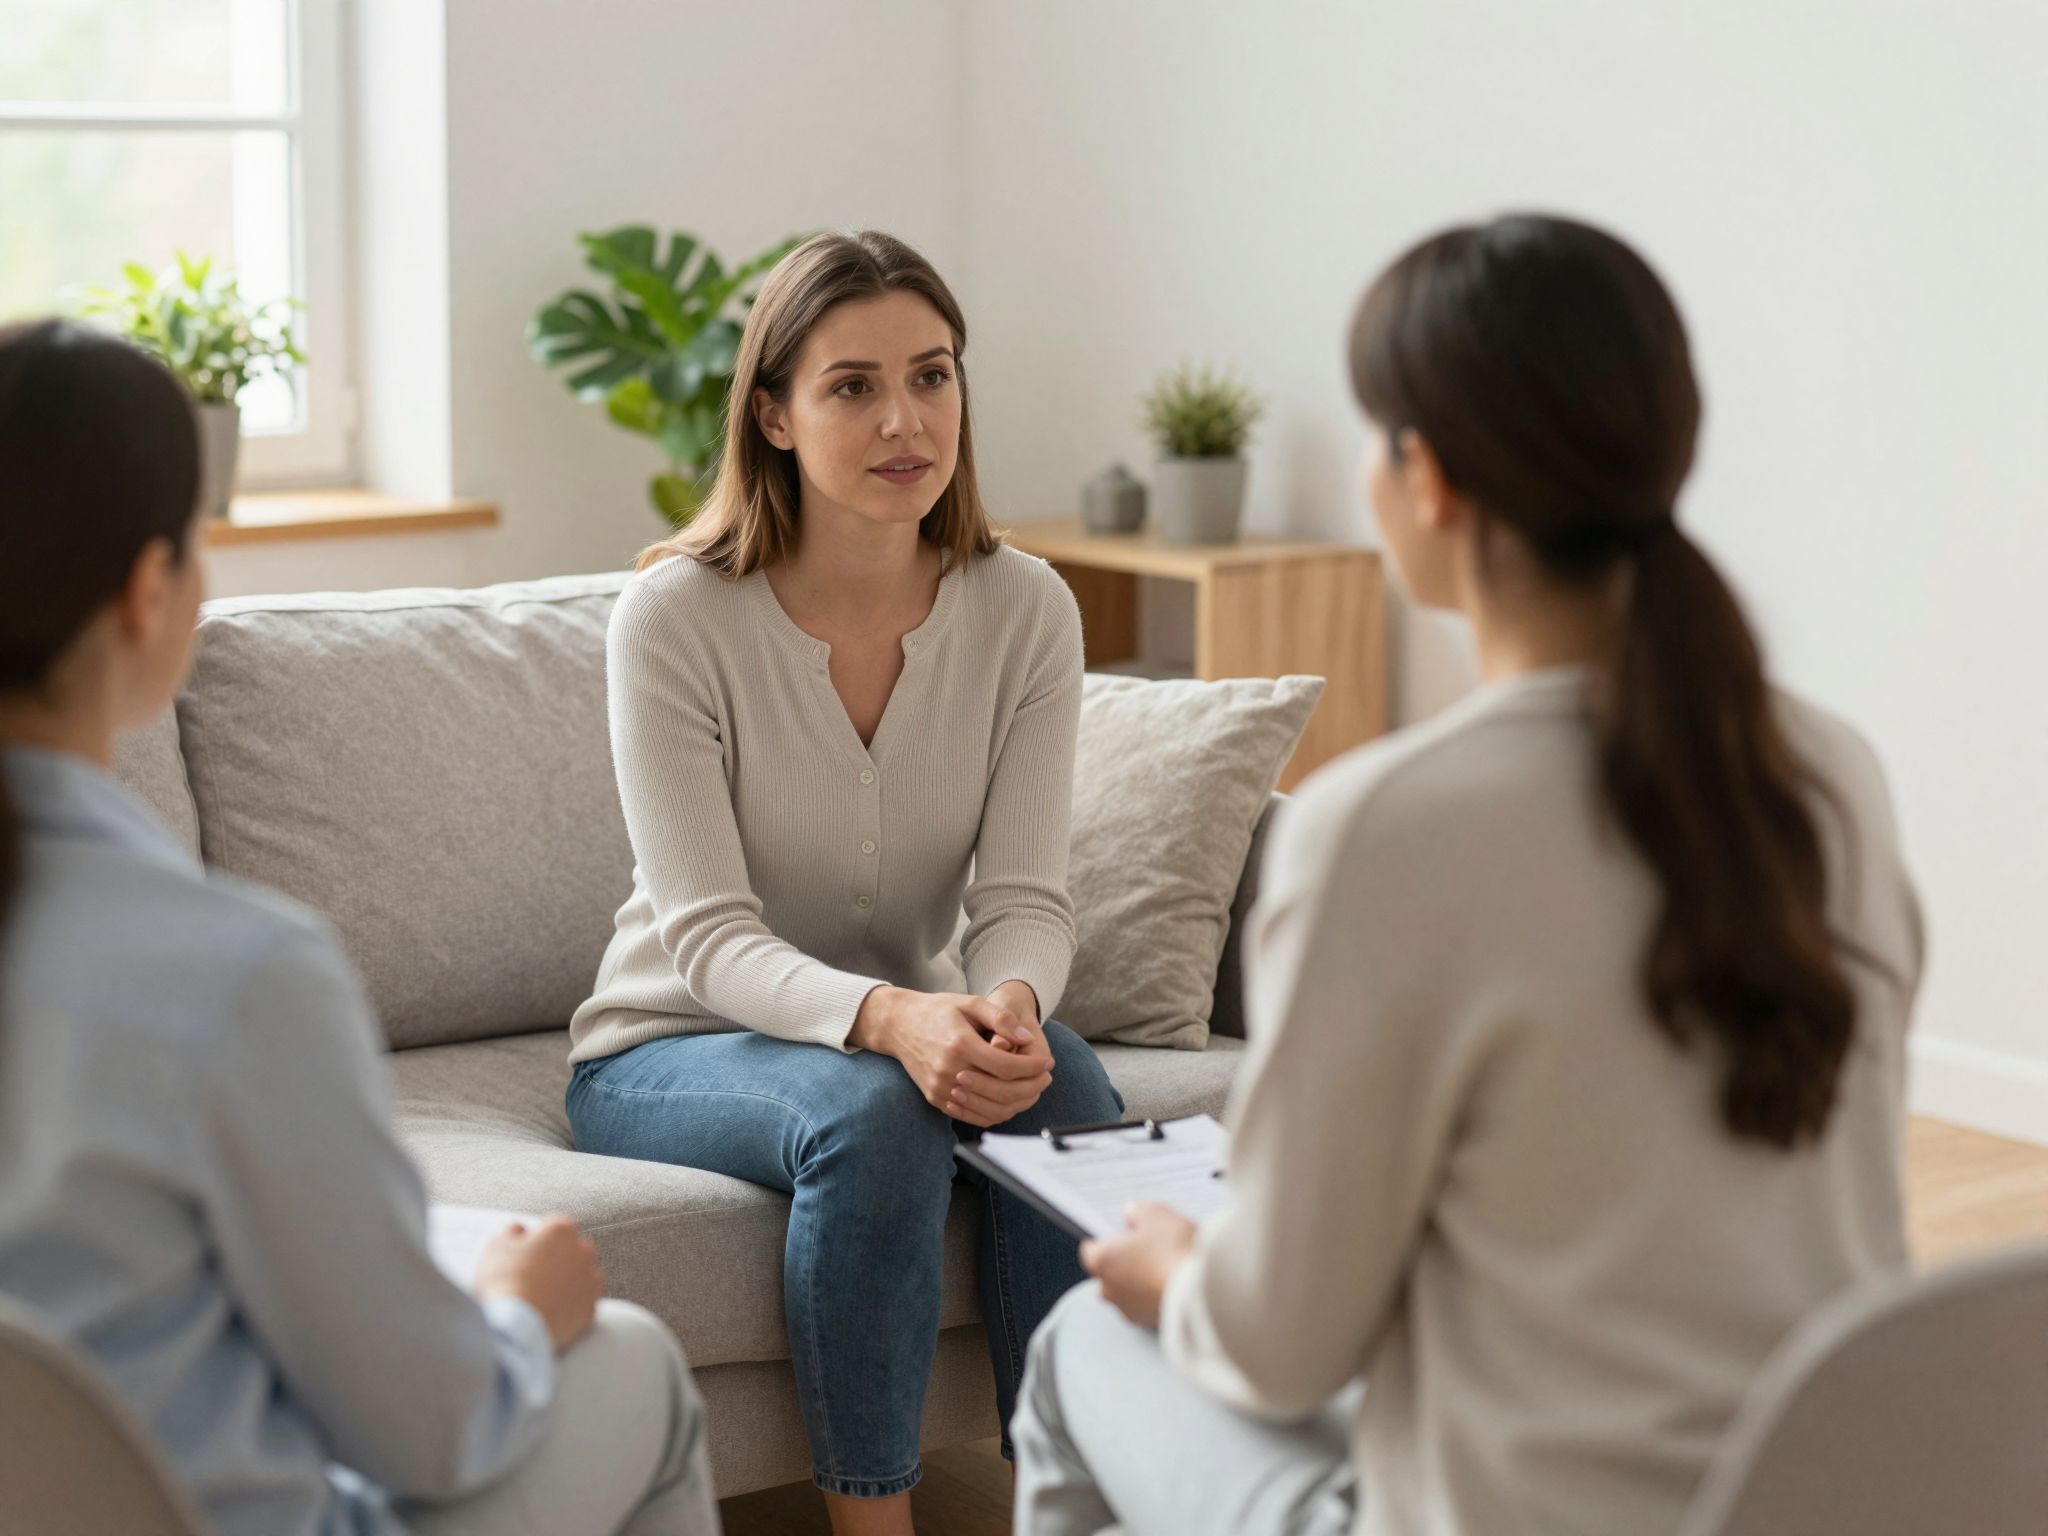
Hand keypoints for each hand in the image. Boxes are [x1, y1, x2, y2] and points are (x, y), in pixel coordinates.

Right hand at [473, 1213, 603, 1352]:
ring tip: (541, 1295)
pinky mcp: (590, 1309)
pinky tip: (551, 1311)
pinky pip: (582, 1302)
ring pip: (580, 1275)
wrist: (516, 1326)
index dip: (538, 1236)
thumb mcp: (497, 1245)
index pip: (554, 1223)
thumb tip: (520, 1230)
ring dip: (566, 1281)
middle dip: (556, 1257)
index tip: (526, 1249)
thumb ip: (513, 1231)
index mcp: (561, 1230)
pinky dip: (570, 1305)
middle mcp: (583, 1251)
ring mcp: (590, 1281)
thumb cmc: (505, 1281)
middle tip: (532, 1273)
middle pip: (572, 1248)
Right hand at [851, 985, 1051, 1127]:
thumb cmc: (938, 1011)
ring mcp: (940, 1089)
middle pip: (1002, 1092)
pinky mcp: (935, 1099)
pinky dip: (996, 1113)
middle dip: (1031, 1087)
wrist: (899, 1026)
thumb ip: (1000, 1019)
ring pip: (990, 1110)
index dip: (1033, 1067)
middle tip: (1046, 1077)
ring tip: (1032, 1089)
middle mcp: (949, 1070)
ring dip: (1018, 1103)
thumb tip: (1026, 1038)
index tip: (1048, 1062)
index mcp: (960, 1044)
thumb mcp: (970, 1003)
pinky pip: (972, 1116)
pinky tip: (1009, 1100)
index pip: (1006, 1066)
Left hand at [1080, 1203, 1197, 1329]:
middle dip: (1125, 1260)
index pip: (1091, 1249)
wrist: (1199, 1291)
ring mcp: (1129, 1310)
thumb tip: (1132, 1214)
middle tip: (1149, 1245)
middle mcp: (1108, 1290)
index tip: (1123, 1231)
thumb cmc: (1173, 1250)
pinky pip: (1147, 1305)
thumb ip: (1138, 1211)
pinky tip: (1174, 1282)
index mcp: (1102, 1262)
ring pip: (1128, 1290)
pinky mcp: (1149, 1324)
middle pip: (1109, 1271)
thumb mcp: (1156, 1214)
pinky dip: (1155, 1295)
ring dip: (1141, 1280)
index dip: (1107, 1237)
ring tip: (1166, 1264)